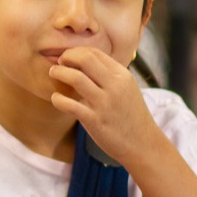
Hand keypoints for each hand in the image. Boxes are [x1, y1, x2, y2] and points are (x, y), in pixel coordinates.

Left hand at [49, 47, 164, 169]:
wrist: (142, 144)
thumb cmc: (131, 115)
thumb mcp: (127, 88)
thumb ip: (109, 75)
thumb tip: (85, 61)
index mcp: (122, 76)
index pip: (95, 53)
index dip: (76, 52)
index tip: (68, 58)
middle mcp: (115, 86)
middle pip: (85, 58)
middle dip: (67, 57)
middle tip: (59, 63)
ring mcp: (104, 103)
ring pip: (75, 78)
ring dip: (59, 72)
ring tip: (53, 74)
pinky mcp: (95, 121)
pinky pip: (69, 104)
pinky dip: (57, 99)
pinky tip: (56, 99)